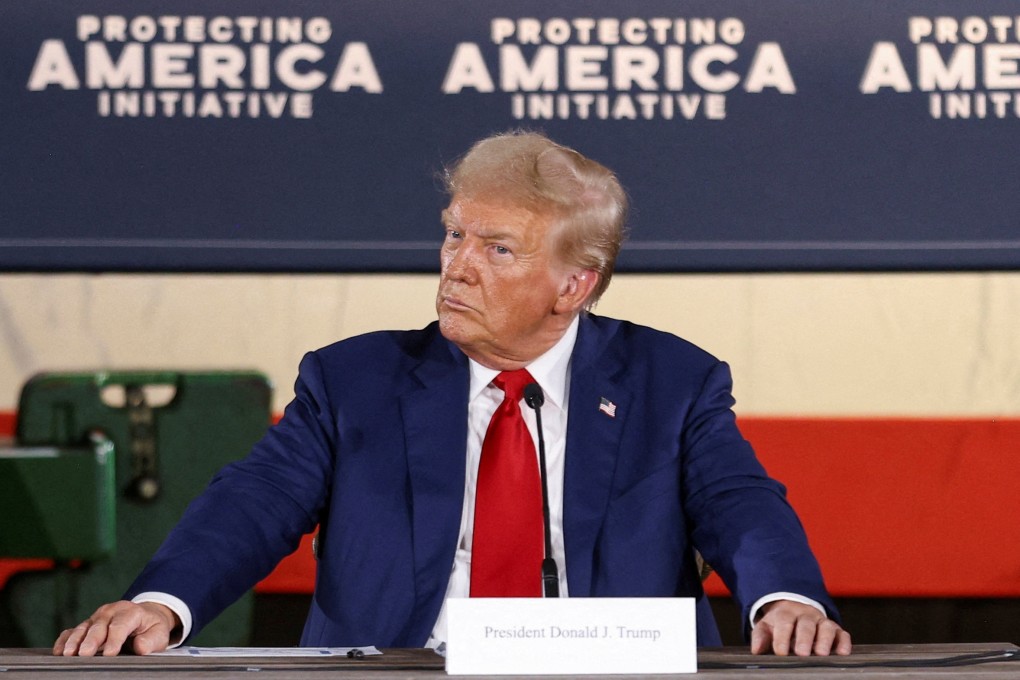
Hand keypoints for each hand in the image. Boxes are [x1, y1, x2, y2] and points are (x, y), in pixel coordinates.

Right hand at [52, 600, 179, 655]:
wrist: (144, 616)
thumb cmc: (150, 627)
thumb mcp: (159, 633)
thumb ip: (151, 640)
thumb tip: (141, 647)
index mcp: (130, 612)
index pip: (121, 625)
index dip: (114, 639)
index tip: (110, 654)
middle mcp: (111, 612)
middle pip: (99, 626)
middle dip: (91, 640)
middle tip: (84, 654)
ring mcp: (97, 617)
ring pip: (83, 628)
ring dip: (74, 641)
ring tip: (68, 654)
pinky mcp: (87, 624)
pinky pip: (72, 630)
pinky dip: (65, 639)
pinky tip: (59, 650)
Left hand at [750, 599, 850, 655]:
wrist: (795, 609)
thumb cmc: (780, 623)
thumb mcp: (767, 626)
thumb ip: (760, 637)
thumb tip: (756, 650)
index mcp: (786, 614)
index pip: (784, 623)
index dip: (782, 637)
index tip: (780, 652)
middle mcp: (806, 616)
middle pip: (806, 624)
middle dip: (804, 639)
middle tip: (802, 653)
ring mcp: (822, 622)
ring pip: (826, 627)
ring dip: (825, 640)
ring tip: (822, 654)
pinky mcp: (836, 629)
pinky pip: (842, 633)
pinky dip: (844, 642)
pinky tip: (843, 652)